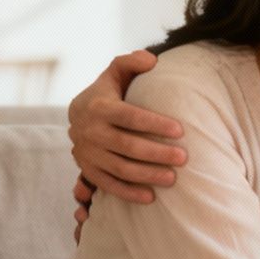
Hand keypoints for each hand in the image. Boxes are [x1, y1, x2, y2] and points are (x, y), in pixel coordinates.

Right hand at [68, 50, 186, 226]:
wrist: (76, 114)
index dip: (156, 124)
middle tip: (183, 158)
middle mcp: (90, 131)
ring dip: (148, 175)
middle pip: (128, 146)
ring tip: (173, 178)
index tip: (181, 130)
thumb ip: (131, 62)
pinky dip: (129, 193)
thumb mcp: (115, 72)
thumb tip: (153, 61)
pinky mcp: (87, 170)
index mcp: (99, 106)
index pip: (131, 116)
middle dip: (157, 153)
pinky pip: (109, 185)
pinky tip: (151, 197)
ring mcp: (87, 153)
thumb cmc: (107, 93)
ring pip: (120, 168)